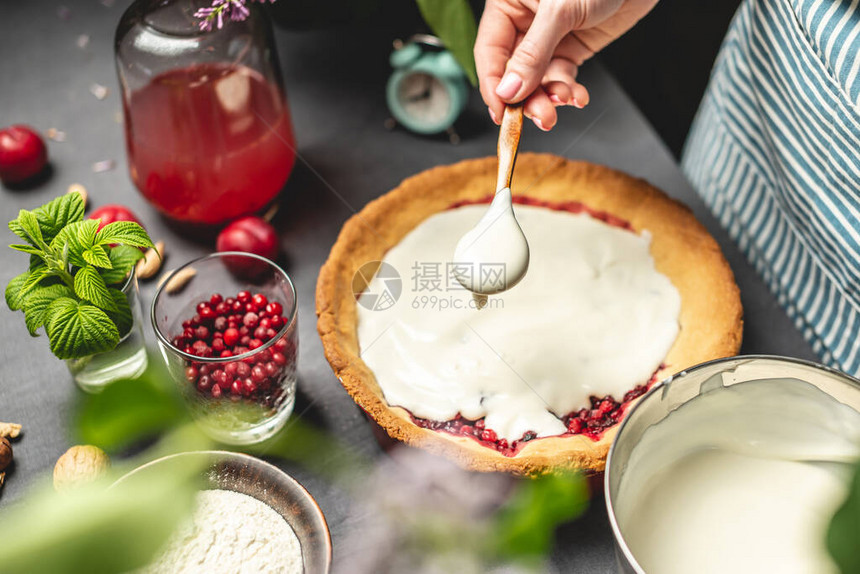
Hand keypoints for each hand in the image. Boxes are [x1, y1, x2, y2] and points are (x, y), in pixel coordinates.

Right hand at [475, 0, 657, 129]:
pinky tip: (577, 96)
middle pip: (514, 72)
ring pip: (538, 79)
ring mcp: (548, 37)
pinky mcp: (571, 47)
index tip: (501, 113)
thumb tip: (509, 91)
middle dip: (528, 97)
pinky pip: (561, 76)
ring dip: (550, 97)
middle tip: (541, 115)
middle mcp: (524, 22)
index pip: (490, 52)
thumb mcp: (560, 10)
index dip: (494, 86)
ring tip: (564, 101)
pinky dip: (569, 91)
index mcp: (508, 4)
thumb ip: (533, 53)